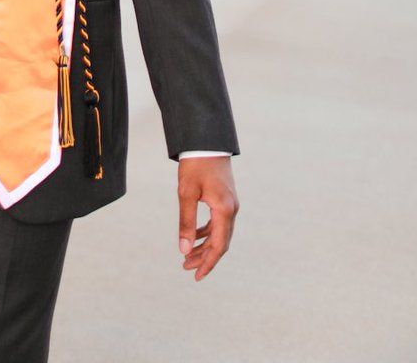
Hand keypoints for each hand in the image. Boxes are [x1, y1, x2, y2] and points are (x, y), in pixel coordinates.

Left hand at [177, 156, 238, 280]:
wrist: (206, 140)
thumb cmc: (195, 164)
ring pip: (219, 233)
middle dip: (204, 257)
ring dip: (205, 246)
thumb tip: (184, 250)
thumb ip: (186, 222)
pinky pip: (218, 223)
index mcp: (224, 210)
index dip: (207, 263)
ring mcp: (230, 204)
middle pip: (220, 242)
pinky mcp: (225, 199)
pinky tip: (195, 236)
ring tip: (188, 256)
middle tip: (186, 268)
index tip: (196, 276)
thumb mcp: (186, 193)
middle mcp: (231, 210)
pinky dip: (207, 232)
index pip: (218, 246)